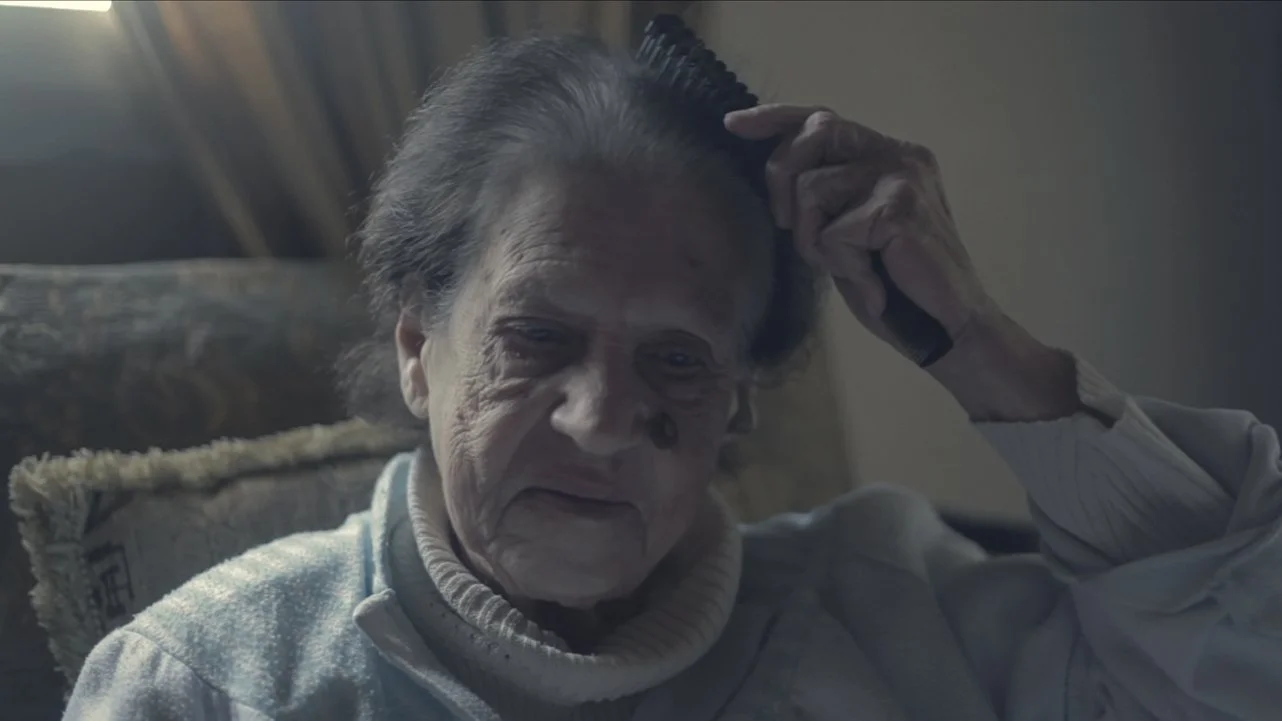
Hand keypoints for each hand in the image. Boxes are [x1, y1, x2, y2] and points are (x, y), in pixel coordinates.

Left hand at [724, 104, 1080, 421]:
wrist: (945, 326)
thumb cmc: (894, 284)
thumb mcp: (847, 229)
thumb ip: (822, 195)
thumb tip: (772, 172)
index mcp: (888, 154)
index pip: (824, 117)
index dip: (776, 118)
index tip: (734, 124)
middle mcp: (899, 153)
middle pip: (814, 132)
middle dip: (782, 178)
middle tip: (788, 226)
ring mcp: (902, 175)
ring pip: (812, 188)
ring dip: (813, 240)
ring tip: (851, 266)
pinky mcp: (898, 206)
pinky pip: (832, 232)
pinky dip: (843, 266)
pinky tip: (873, 283)